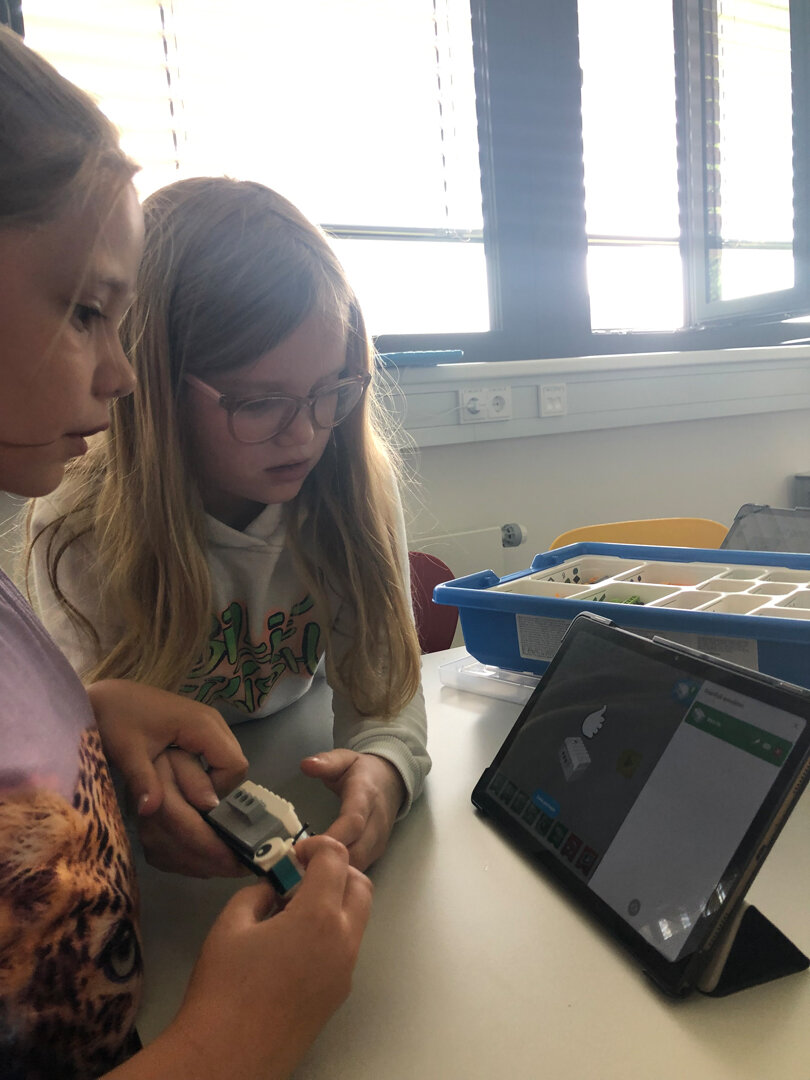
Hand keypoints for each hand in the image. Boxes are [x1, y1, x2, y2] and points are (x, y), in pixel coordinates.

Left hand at [86, 680, 248, 876]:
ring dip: (212, 780)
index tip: (189, 802)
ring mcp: (209, 721)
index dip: (218, 790)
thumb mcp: (127, 752)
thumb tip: (150, 811)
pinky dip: (206, 770)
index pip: (235, 766)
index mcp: (203, 724)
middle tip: (184, 800)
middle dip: (216, 788)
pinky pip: (217, 753)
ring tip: (181, 790)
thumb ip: (143, 780)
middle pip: (236, 764)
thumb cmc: (115, 720)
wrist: (106, 698)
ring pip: (228, 759)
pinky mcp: (200, 726)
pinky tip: (180, 777)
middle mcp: (213, 720)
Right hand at [145, 836, 372, 1079]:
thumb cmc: (224, 988)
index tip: (293, 855)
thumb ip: (259, 893)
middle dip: (336, 870)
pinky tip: (293, 943)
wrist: (227, 1057)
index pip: (336, 859)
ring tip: (293, 911)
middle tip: (301, 875)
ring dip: (336, 901)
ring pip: (358, 918)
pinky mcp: (338, 995)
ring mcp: (345, 971)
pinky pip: (346, 948)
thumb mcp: (231, 924)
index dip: (315, 846)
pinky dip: (331, 931)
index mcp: (319, 917)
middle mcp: (343, 941)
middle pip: (361, 885)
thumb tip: (275, 887)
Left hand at [300, 750, 404, 871]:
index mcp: (366, 796)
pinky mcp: (377, 853)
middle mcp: (376, 823)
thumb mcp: (345, 758)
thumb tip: (306, 765)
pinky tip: (318, 878)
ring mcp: (378, 841)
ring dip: (333, 875)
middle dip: (328, 865)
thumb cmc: (362, 771)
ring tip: (304, 875)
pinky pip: (360, 871)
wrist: (392, 781)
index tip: (304, 849)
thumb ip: (326, 761)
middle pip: (356, 852)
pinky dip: (340, 879)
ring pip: (359, 866)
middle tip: (296, 869)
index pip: (353, 821)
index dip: (331, 838)